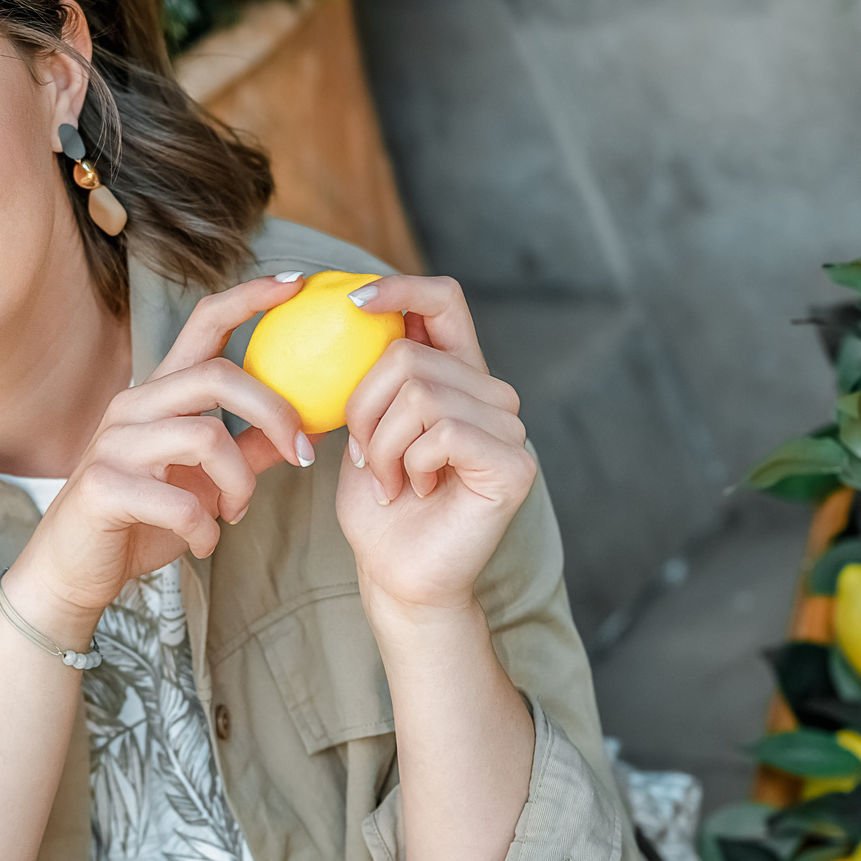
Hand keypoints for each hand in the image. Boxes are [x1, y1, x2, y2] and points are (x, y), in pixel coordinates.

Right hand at [9, 275, 309, 642]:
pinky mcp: (104, 487)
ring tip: (236, 513)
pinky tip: (203, 543)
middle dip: (275, 413)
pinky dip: (207, 529)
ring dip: (242, 483)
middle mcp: (133, 406)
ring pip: (208, 437)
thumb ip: (248, 450)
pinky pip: (183, 501)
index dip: (251, 298)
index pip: (204, 322)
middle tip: (301, 454)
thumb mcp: (203, 482)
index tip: (297, 284)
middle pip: (218, 375)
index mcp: (158, 394)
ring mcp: (114, 444)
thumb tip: (308, 428)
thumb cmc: (140, 521)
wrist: (73, 570)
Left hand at [335, 275, 535, 614]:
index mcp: (456, 374)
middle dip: (363, 412)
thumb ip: (367, 374)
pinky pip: (443, 432)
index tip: (351, 303)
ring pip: (419, 395)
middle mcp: (492, 393)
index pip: (442, 299)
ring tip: (390, 482)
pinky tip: (415, 490)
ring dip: (382, 447)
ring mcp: (510, 427)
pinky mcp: (515, 463)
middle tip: (366, 459)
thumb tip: (345, 312)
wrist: (396, 573)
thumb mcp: (360, 427)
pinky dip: (409, 464)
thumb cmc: (377, 503)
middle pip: (407, 358)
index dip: (400, 288)